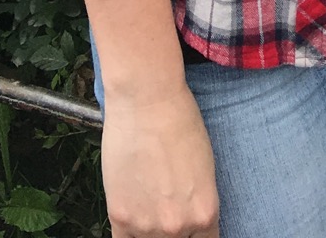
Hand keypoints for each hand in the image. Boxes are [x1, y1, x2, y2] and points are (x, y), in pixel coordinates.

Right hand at [100, 82, 219, 237]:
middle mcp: (178, 226)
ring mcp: (147, 225)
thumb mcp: (205, 168)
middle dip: (174, 230)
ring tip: (147, 202)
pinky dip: (129, 232)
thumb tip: (189, 220)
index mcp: (206, 213)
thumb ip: (197, 203)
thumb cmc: (180, 122)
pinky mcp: (120, 217)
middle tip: (166, 207)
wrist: (146, 101)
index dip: (195, 233)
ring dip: (149, 229)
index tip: (188, 227)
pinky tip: (132, 217)